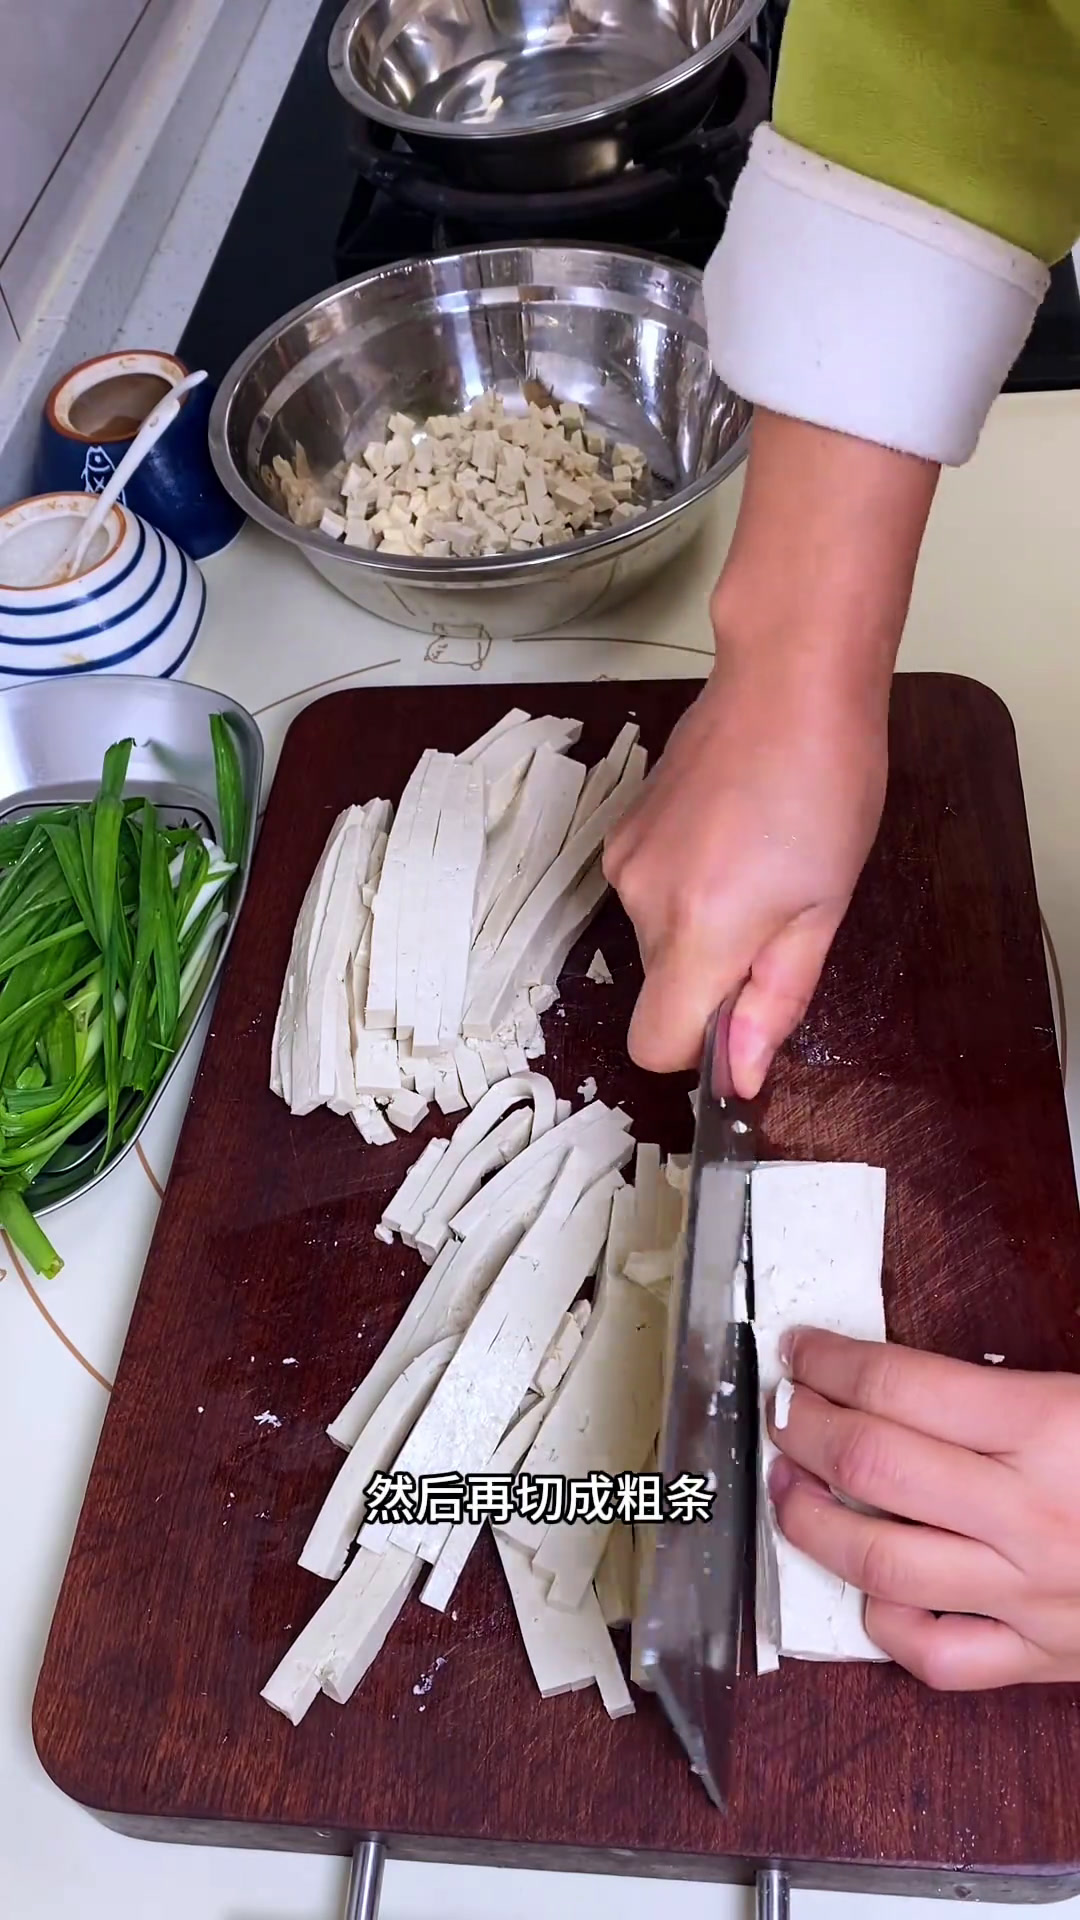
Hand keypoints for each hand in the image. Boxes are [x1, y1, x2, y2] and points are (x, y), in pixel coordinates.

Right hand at [603, 652, 885, 1091]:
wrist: (787, 678)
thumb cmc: (827, 784)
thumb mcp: (824, 908)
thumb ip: (774, 1000)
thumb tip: (737, 1077)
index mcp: (699, 930)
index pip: (653, 1045)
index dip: (700, 1048)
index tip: (745, 1011)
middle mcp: (642, 901)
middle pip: (662, 990)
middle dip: (714, 975)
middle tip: (778, 912)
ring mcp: (623, 862)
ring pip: (657, 940)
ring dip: (703, 927)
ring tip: (758, 863)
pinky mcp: (620, 831)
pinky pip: (649, 893)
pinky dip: (686, 887)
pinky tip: (730, 836)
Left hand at [769, 1329, 1079, 1687]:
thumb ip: (1018, 1376)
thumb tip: (915, 1362)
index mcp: (1052, 1426)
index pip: (897, 1385)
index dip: (829, 1362)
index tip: (802, 1350)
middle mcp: (1030, 1512)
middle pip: (869, 1465)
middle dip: (803, 1428)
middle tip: (782, 1408)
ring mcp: (1032, 1593)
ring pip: (879, 1564)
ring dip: (810, 1521)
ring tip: (787, 1488)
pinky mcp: (1044, 1656)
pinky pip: (938, 1655)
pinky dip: (884, 1625)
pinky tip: (865, 1591)